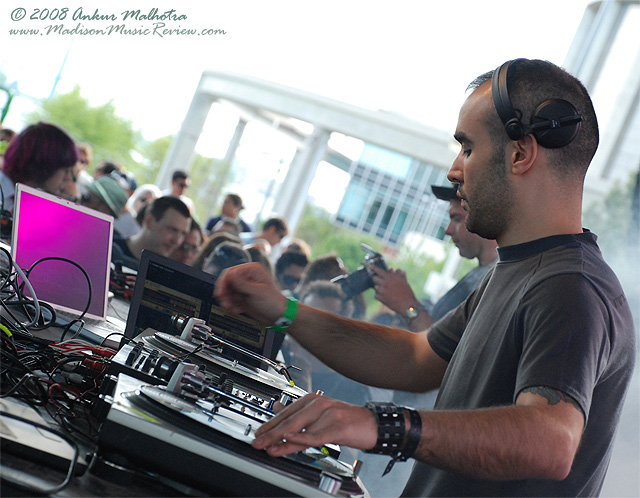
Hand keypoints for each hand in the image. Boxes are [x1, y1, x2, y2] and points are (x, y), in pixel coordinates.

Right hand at [214, 262, 286, 324]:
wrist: (278, 316)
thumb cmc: (273, 302)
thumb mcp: (257, 292)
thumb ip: (243, 284)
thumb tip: (230, 274)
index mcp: (252, 270)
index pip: (231, 272)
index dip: (224, 282)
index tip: (221, 293)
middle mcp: (247, 276)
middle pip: (227, 282)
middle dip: (225, 294)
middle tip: (226, 304)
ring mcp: (244, 287)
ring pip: (228, 292)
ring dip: (228, 301)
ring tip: (233, 309)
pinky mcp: (242, 296)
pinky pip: (231, 299)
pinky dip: (232, 305)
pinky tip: (237, 310)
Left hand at [251, 393, 377, 456]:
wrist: (372, 424)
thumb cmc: (346, 421)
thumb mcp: (320, 415)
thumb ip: (299, 414)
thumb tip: (277, 410)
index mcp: (312, 400)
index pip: (286, 412)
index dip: (270, 424)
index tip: (257, 433)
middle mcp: (318, 404)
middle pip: (290, 420)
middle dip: (271, 433)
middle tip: (257, 442)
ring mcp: (328, 414)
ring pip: (300, 428)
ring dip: (282, 439)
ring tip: (268, 447)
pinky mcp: (338, 426)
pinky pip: (316, 435)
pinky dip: (302, 438)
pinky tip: (290, 440)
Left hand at [371, 265, 419, 314]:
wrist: (407, 305)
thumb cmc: (407, 292)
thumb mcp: (404, 281)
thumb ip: (398, 274)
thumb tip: (392, 269)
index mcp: (391, 278)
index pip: (379, 271)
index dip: (373, 267)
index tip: (369, 265)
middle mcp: (385, 283)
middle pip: (374, 278)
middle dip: (377, 280)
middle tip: (382, 282)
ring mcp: (383, 291)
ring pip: (375, 287)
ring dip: (379, 289)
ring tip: (386, 291)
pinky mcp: (381, 298)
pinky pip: (376, 295)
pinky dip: (379, 296)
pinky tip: (386, 297)